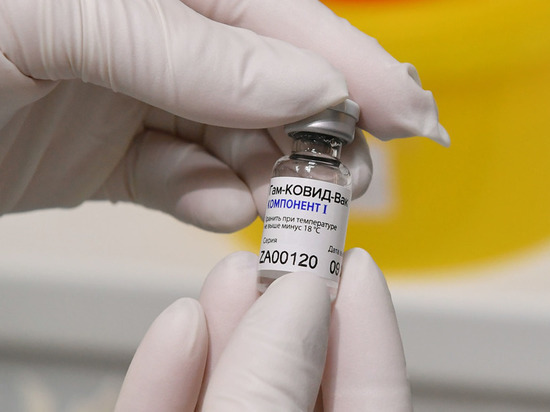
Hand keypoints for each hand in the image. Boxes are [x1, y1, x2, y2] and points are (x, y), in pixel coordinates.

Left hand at [0, 0, 447, 231]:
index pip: (279, 18)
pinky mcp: (118, 154)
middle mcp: (160, 34)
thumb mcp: (63, 20)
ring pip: (237, 137)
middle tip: (346, 180)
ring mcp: (141, 95)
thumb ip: (192, 49)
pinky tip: (212, 203)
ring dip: (266, 174)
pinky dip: (206, 196)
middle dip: (316, 132)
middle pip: (271, 82)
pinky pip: (184, 177)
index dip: (351, 64)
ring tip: (282, 202)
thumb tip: (306, 84)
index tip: (408, 114)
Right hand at [115, 249, 410, 410]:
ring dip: (227, 331)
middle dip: (287, 313)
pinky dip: (166, 376)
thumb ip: (272, 386)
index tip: (361, 263)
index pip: (370, 400)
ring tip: (230, 271)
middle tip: (286, 254)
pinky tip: (178, 325)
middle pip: (294, 379)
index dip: (369, 332)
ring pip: (229, 391)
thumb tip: (301, 299)